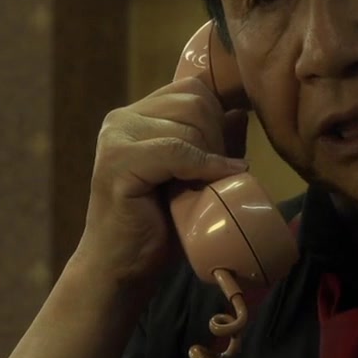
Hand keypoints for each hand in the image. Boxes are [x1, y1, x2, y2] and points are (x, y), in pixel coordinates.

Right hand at [75, 77, 249, 290]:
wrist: (122, 268)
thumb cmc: (160, 225)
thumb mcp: (194, 175)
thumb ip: (212, 143)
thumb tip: (240, 112)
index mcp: (136, 115)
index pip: (192, 88)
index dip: (219, 117)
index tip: (225, 152)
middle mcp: (122, 119)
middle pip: (195, 102)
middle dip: (217, 137)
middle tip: (214, 176)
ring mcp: (116, 138)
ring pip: (189, 125)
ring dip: (210, 156)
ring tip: (204, 187)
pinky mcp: (118, 163)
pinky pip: (177, 151)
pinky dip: (205, 166)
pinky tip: (217, 182)